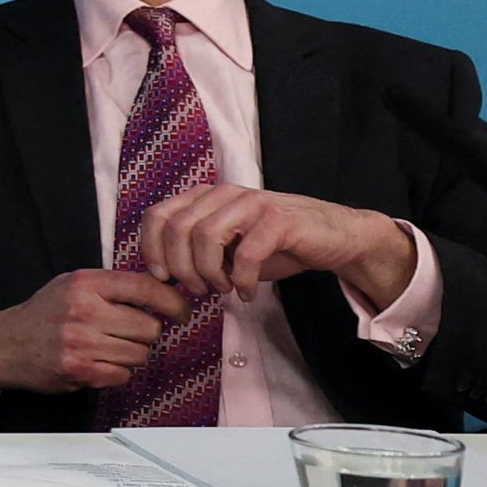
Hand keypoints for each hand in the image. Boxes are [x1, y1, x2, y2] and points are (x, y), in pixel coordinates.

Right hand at [0, 269, 188, 393]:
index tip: (182, 312)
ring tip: (106, 348)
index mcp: (85, 283)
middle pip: (149, 327)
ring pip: (140, 354)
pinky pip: (123, 375)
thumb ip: (113, 287)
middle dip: (144, 334)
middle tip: (125, 333)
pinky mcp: (79, 369)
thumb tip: (167, 293)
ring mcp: (81, 341)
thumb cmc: (43, 315)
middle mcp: (84, 309)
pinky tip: (95, 363)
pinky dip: (115, 373)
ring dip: (131, 355)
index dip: (174, 302)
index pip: (146, 287)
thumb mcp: (73, 286)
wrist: (1, 345)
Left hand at [133, 189, 418, 309]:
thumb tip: (165, 275)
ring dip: (209, 273)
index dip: (151, 248)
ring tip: (223, 289)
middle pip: (178, 228)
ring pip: (206, 237)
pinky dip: (242, 280)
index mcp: (206, 197)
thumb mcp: (228, 248)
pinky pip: (246, 253)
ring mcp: (252, 203)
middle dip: (181, 267)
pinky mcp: (278, 220)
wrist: (335, 237)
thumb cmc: (276, 245)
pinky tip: (247, 293)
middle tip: (199, 290)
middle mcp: (224, 193)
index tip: (162, 278)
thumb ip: (197, 252)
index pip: (158, 215)